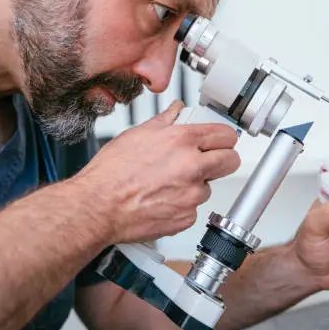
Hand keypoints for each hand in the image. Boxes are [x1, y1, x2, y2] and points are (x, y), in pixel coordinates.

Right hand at [72, 101, 240, 243]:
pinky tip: (162, 200)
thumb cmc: (110, 173)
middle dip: (223, 160)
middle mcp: (191, 167)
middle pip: (231, 161)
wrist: (97, 206)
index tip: (223, 141)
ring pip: (209, 187)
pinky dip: (182, 206)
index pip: (226, 136)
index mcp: (181, 141)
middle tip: (210, 161)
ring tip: (168, 184)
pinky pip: (194, 209)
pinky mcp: (187, 217)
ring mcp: (191, 194)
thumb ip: (165, 122)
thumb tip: (176, 111)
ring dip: (195, 185)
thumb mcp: (137, 135)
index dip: (225, 138)